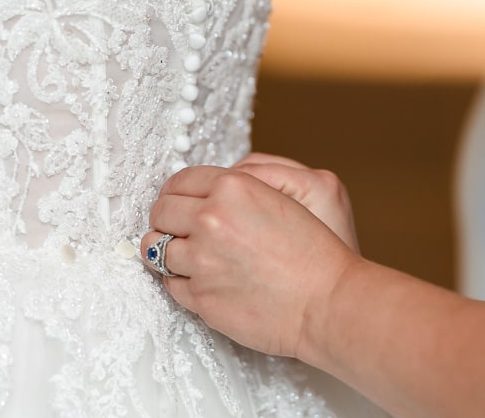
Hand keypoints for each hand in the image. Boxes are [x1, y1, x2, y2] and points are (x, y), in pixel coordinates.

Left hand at [141, 164, 361, 358]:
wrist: (327, 303)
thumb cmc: (312, 253)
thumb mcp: (281, 199)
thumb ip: (236, 191)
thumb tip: (198, 195)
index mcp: (233, 187)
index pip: (180, 181)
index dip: (176, 192)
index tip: (177, 201)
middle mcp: (212, 218)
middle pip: (161, 212)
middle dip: (166, 219)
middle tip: (176, 228)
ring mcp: (202, 259)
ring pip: (157, 249)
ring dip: (168, 251)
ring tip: (184, 255)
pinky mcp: (200, 296)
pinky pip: (170, 283)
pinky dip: (179, 280)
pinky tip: (199, 279)